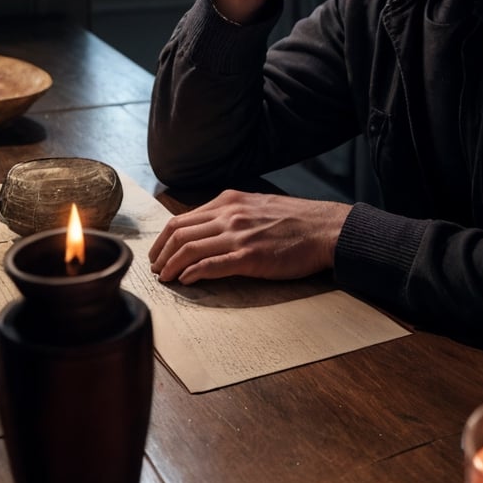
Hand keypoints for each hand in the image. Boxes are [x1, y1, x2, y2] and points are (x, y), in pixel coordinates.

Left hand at [148, 190, 351, 284]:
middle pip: (178, 233)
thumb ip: (232, 214)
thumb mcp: (258, 205)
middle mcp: (229, 215)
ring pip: (189, 249)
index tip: (158, 253)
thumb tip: (209, 230)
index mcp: (229, 201)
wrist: (326, 229)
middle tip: (156, 270)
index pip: (182, 219)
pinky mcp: (249, 257)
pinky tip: (186, 281)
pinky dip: (192, 274)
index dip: (163, 239)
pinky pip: (210, 266)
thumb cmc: (298, 220)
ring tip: (165, 279)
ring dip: (171, 266)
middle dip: (160, 254)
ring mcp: (238, 235)